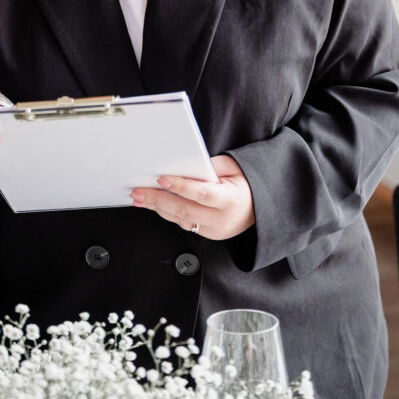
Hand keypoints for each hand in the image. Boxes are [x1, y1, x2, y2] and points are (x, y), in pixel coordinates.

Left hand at [130, 154, 254, 239]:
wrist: (261, 206)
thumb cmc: (246, 182)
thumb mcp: (233, 167)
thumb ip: (210, 166)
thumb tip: (183, 164)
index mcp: (231, 199)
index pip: (201, 193)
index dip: (180, 186)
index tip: (160, 178)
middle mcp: (222, 219)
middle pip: (184, 209)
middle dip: (158, 199)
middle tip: (138, 191)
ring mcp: (214, 230)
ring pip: (180, 219)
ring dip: (157, 207)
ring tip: (139, 197)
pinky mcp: (207, 234)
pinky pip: (184, 223)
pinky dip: (167, 212)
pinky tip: (153, 204)